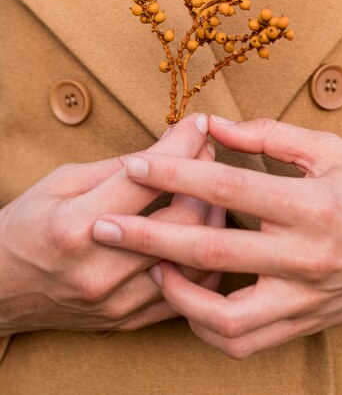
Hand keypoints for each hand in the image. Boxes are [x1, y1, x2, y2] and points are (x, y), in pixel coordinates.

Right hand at [0, 113, 217, 335]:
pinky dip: (203, 264)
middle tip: (208, 153)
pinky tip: (204, 238)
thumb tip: (169, 147)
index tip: (197, 124)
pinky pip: (186, 295)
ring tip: (212, 193)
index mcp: (76, 225)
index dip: (181, 145)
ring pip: (192, 260)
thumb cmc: (25, 226)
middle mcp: (99, 269)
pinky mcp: (125, 320)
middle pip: (181, 220)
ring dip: (213, 220)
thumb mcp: (61, 182)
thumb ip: (117, 168)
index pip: (148, 178)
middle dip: (205, 178)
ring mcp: (115, 300)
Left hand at [94, 117, 341, 357]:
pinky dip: (207, 327)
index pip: (230, 190)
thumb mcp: (331, 150)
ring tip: (149, 267)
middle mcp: (305, 258)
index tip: (137, 164)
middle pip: (213, 252)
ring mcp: (303, 299)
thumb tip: (214, 127)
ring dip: (176, 295)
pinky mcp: (303, 324)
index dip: (178, 175)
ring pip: (225, 317)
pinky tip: (188, 300)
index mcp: (312, 206)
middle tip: (103, 226)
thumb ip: (271, 136)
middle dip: (150, 237)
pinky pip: (245, 343)